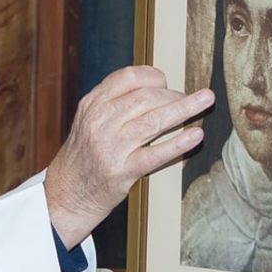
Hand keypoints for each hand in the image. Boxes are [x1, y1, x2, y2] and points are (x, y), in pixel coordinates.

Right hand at [45, 66, 211, 245]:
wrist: (65, 194)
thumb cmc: (84, 157)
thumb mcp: (88, 121)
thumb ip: (114, 104)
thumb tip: (157, 89)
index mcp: (92, 105)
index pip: (128, 78)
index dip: (154, 77)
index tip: (166, 83)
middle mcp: (100, 122)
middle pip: (146, 97)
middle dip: (174, 95)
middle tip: (192, 100)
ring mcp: (111, 146)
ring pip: (154, 120)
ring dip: (185, 108)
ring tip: (206, 101)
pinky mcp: (122, 171)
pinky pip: (156, 154)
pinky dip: (179, 143)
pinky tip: (196, 135)